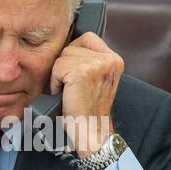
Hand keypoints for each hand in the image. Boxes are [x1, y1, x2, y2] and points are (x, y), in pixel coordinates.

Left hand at [48, 30, 123, 156]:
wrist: (92, 132)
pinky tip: (66, 95)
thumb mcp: (98, 79)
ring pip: (62, 57)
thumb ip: (91, 60)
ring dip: (60, 76)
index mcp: (115, 59)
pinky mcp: (82, 72)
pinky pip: (57, 68)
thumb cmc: (89, 109)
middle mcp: (109, 59)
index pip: (87, 37)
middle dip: (66, 67)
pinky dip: (55, 83)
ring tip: (71, 91)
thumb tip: (68, 45)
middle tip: (75, 88)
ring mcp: (97, 64)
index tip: (78, 75)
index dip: (75, 54)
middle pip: (71, 47)